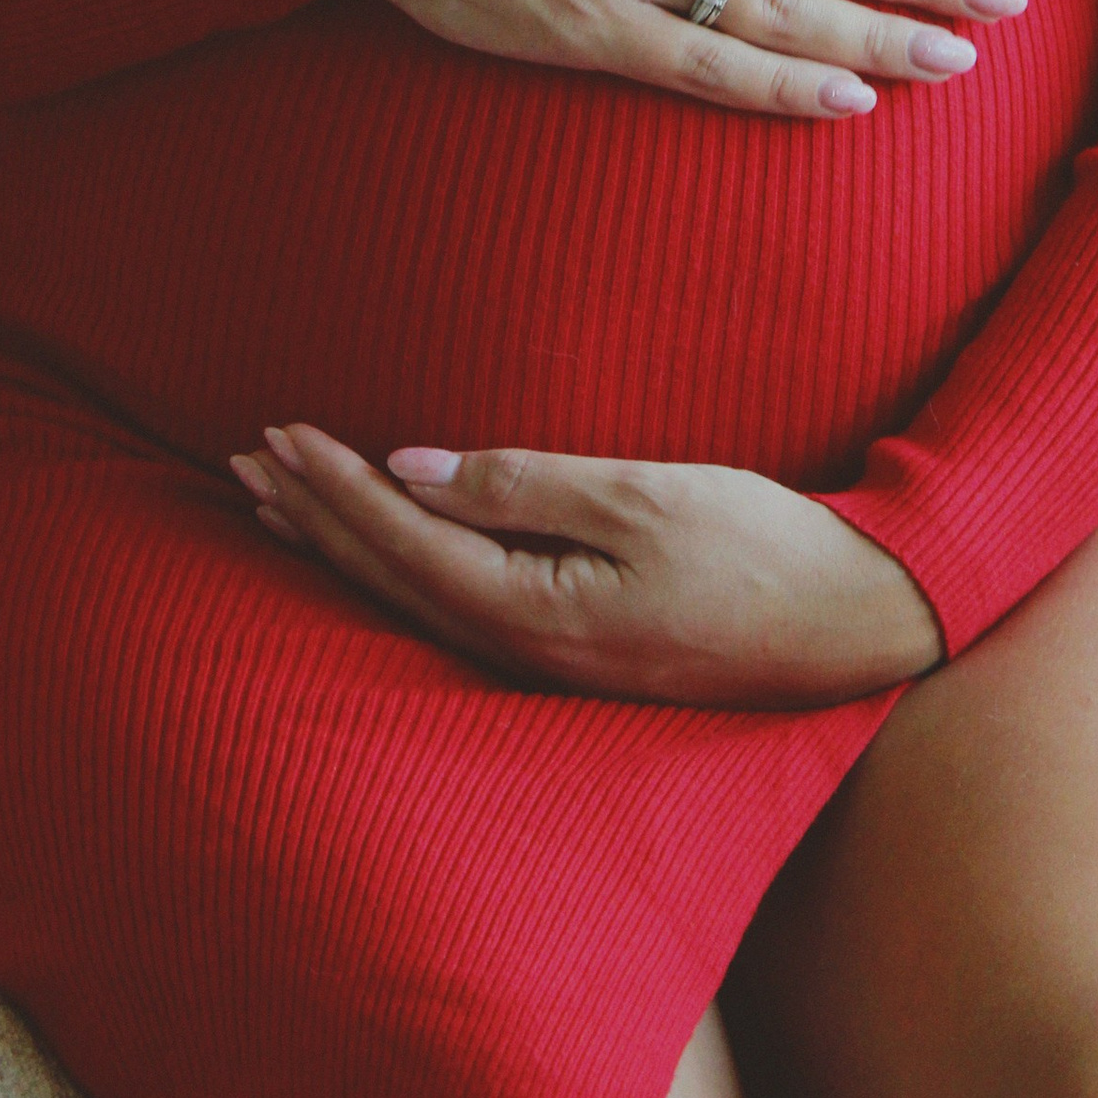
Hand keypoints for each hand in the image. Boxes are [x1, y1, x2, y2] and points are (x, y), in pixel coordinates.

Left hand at [227, 425, 947, 704]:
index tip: (277, 434)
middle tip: (243, 465)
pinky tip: (386, 551)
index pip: (401, 542)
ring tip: (282, 507)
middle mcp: (526, 653)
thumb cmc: (760, 549)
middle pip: (389, 580)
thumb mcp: (643, 498)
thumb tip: (411, 469)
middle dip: (314, 519)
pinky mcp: (577, 655)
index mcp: (533, 612)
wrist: (854, 622)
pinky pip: (454, 608)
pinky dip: (400, 569)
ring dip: (344, 548)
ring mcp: (551, 664)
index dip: (333, 487)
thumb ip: (523, 484)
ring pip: (414, 600)